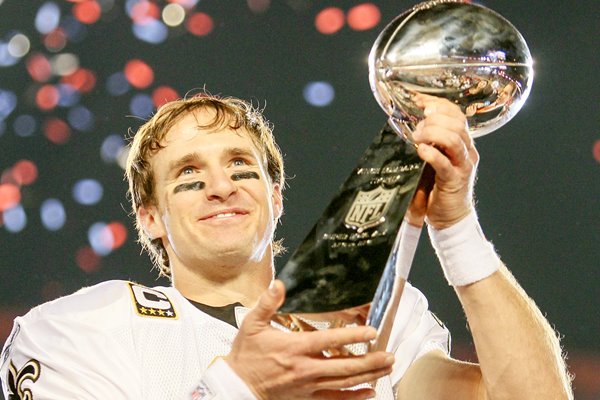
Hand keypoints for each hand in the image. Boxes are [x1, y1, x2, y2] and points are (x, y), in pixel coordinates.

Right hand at [224, 280, 394, 399]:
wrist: (237, 386)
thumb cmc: (246, 354)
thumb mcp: (252, 324)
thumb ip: (267, 303)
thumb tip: (278, 284)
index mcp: (294, 348)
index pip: (329, 341)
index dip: (352, 336)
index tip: (372, 332)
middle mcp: (305, 369)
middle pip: (344, 366)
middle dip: (370, 361)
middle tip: (390, 355)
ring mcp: (308, 386)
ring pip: (344, 383)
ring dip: (368, 376)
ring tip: (386, 368)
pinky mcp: (306, 398)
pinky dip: (353, 398)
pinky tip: (369, 392)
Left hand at [411, 94, 477, 228]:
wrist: (449, 217)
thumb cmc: (437, 187)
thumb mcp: (432, 158)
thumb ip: (427, 142)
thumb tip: (408, 123)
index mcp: (462, 142)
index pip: (456, 113)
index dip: (437, 103)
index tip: (418, 101)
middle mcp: (466, 150)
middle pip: (457, 122)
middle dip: (434, 118)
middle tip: (416, 128)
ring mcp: (463, 165)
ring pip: (454, 138)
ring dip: (432, 133)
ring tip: (416, 139)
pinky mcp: (455, 180)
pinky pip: (445, 163)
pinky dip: (432, 154)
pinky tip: (421, 151)